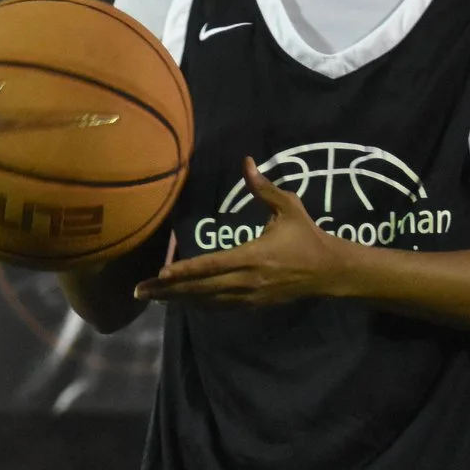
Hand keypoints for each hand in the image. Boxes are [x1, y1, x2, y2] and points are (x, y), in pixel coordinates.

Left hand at [134, 159, 346, 307]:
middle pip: (202, 289)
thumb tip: (247, 162)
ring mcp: (250, 296)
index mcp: (253, 256)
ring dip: (179, 300)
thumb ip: (264, 188)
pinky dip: (198, 305)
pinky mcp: (253, 304)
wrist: (328, 271)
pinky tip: (182, 302)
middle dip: (170, 291)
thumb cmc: (306, 235)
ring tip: (153, 297)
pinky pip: (220, 307)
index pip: (211, 265)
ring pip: (207, 301)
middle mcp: (247, 280)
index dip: (185, 270)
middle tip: (140, 291)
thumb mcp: (289, 207)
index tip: (161, 272)